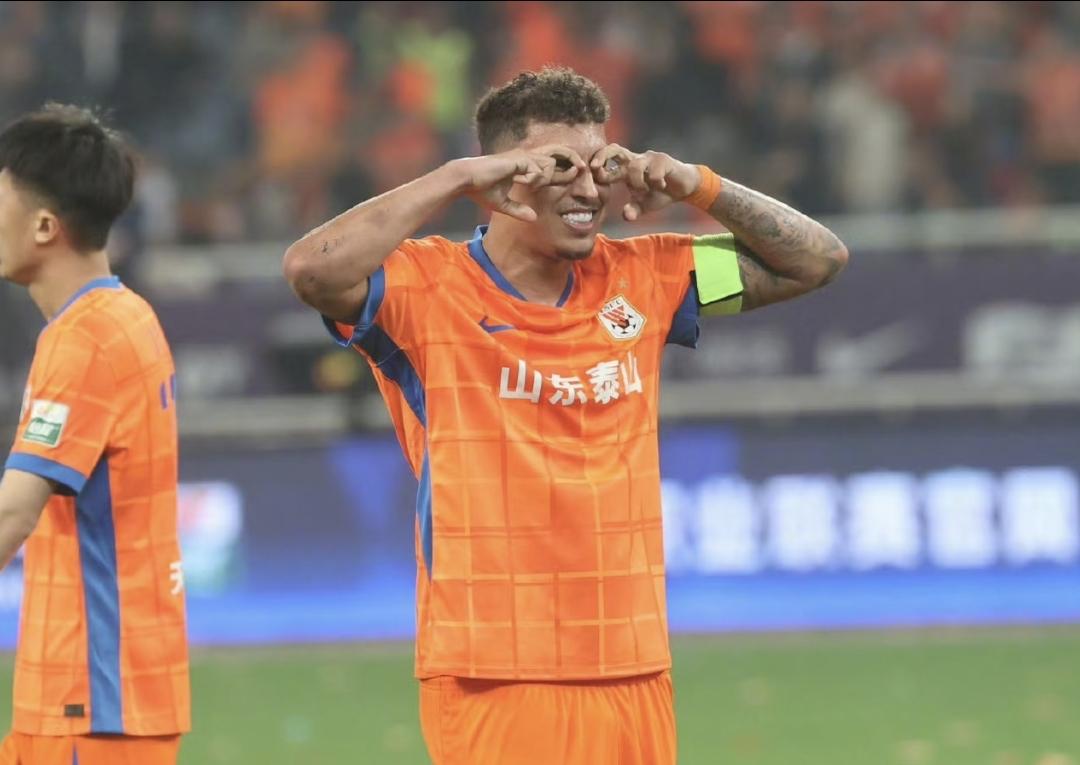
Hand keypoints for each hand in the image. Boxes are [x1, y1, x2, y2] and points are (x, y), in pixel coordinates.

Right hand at [456, 146, 585, 221]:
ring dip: (545, 178)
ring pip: (550, 165)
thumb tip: (534, 219)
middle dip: (572, 161)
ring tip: (529, 183)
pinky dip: (534, 179)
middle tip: (584, 169)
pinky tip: (522, 182)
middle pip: (557, 157)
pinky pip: (538, 171)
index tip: (576, 175)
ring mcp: (522, 157)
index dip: (564, 172)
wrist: (465, 180)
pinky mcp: (519, 159)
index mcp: (523, 166)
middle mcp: (525, 158)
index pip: (550, 167)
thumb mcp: (503, 204)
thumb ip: (518, 210)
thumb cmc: (480, 190)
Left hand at [590, 145, 701, 220]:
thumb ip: (633, 210)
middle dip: (603, 156)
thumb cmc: (661, 194)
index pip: (608, 161)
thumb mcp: (645, 205)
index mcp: (627, 169)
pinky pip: (654, 173)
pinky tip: (662, 186)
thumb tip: (626, 216)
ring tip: (646, 191)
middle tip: (595, 168)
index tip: (592, 176)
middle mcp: (636, 160)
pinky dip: (655, 183)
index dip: (598, 166)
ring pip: (634, 166)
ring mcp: (650, 158)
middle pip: (615, 149)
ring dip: (637, 183)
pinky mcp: (664, 159)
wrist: (685, 187)